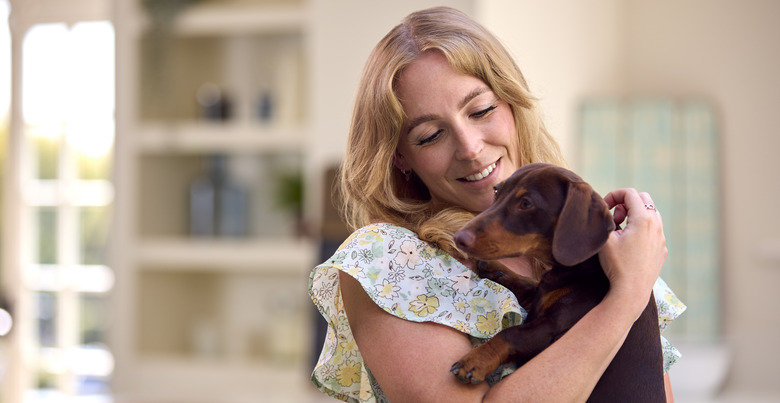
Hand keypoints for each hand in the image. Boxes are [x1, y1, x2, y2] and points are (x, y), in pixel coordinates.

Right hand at [598, 188, 666, 315]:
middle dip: (626, 203)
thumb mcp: (605, 238)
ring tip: (622, 230)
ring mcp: (661, 238)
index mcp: (643, 219)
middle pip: (644, 198)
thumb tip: (605, 209)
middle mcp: (656, 225)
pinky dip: (642, 228)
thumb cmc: (616, 265)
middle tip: (615, 218)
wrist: (631, 291)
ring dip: (635, 215)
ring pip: (651, 213)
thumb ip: (604, 218)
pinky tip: (630, 244)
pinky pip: (654, 230)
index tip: (604, 208)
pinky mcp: (662, 249)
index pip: (630, 193)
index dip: (614, 195)